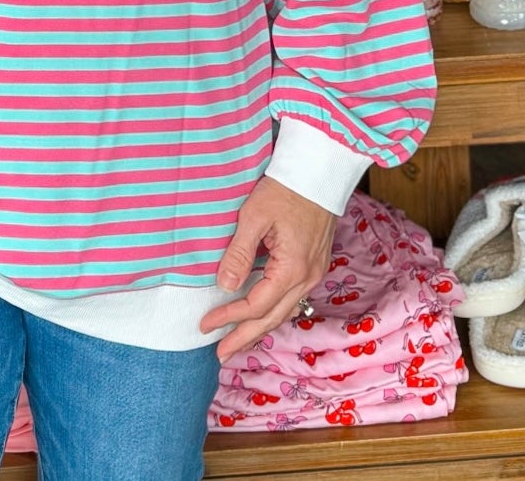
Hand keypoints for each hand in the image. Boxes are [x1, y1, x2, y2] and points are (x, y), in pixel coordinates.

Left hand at [199, 177, 334, 360]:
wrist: (319, 171)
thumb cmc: (286, 189)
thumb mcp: (255, 216)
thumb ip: (239, 253)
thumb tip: (224, 285)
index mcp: (292, 269)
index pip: (255, 306)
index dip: (229, 318)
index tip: (205, 325)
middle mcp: (307, 278)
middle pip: (272, 318)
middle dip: (245, 337)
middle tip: (220, 353)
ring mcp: (314, 273)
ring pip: (285, 311)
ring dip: (260, 328)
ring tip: (238, 341)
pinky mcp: (315, 264)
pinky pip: (292, 298)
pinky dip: (273, 311)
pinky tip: (261, 314)